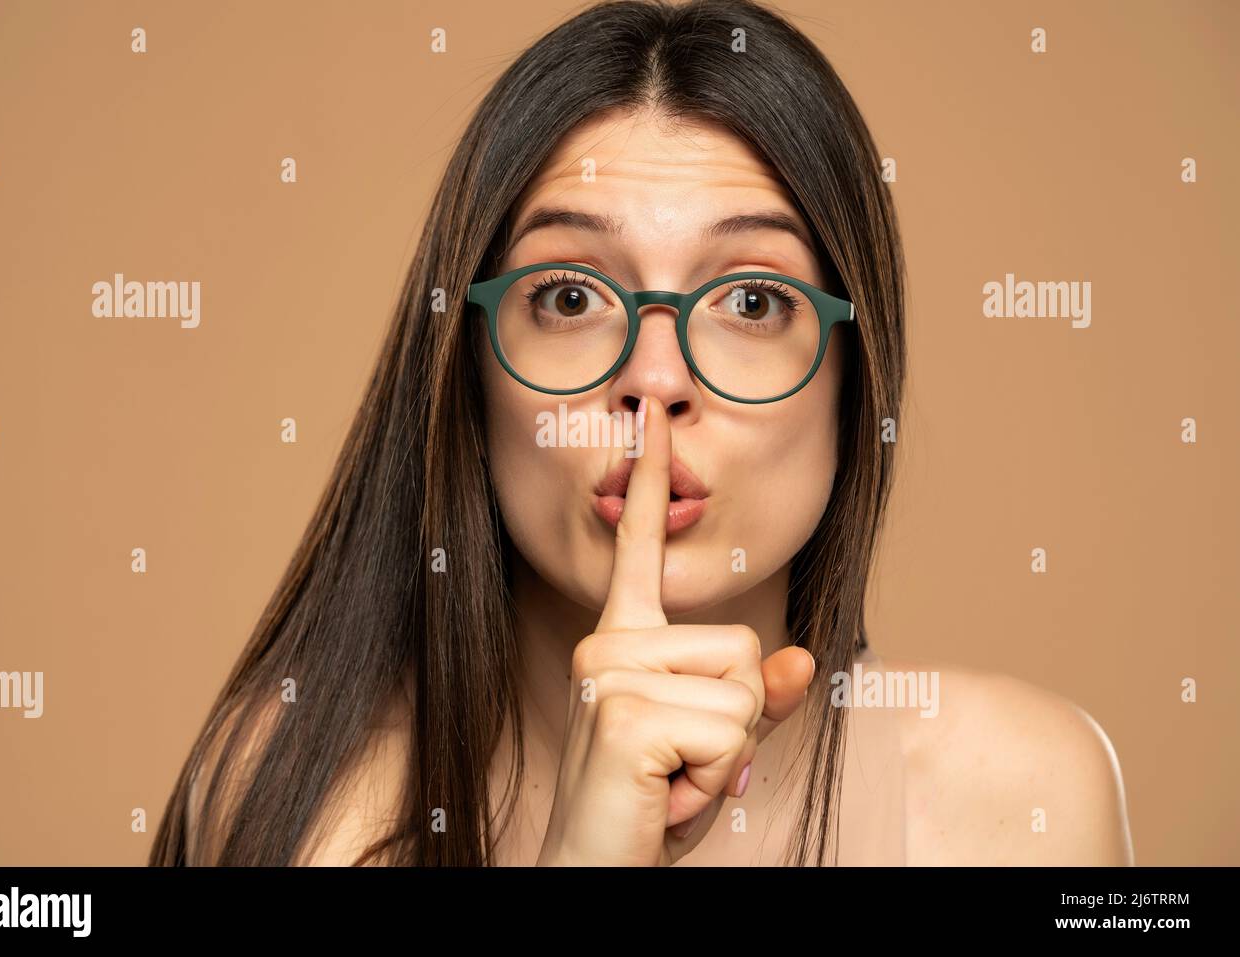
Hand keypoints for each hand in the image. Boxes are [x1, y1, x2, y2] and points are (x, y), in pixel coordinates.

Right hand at [535, 395, 815, 865]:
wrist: (593, 876)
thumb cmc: (646, 810)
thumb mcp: (714, 750)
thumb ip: (757, 702)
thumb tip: (803, 659)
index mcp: (620, 643)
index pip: (638, 551)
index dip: (650, 484)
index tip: (646, 420)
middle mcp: (607, 647)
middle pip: (747, 647)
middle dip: (740, 724)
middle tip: (680, 767)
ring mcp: (610, 676)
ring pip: (747, 690)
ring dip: (730, 758)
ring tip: (672, 781)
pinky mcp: (624, 713)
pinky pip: (732, 733)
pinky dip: (718, 782)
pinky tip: (664, 796)